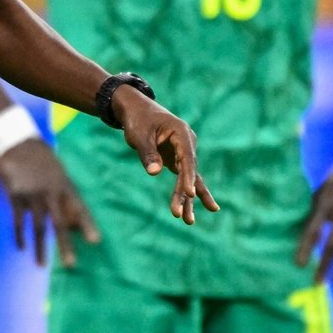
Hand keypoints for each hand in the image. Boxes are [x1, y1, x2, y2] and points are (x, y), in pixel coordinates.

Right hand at [0, 139, 99, 266]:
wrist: (19, 143)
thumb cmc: (44, 163)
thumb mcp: (60, 176)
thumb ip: (66, 199)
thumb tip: (74, 226)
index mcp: (66, 185)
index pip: (80, 209)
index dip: (87, 225)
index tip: (96, 242)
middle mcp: (51, 192)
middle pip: (59, 222)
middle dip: (64, 245)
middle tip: (71, 265)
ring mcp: (33, 194)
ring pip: (38, 226)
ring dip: (40, 248)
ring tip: (42, 266)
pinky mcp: (16, 196)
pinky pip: (19, 221)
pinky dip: (20, 235)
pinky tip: (23, 248)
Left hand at [111, 85, 219, 223]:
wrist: (136, 110)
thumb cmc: (138, 120)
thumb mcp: (139, 135)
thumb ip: (148, 154)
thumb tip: (155, 173)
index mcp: (182, 132)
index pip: (187, 158)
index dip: (188, 176)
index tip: (189, 193)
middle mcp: (187, 143)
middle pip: (189, 172)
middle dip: (185, 194)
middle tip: (179, 216)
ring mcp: (184, 152)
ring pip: (189, 178)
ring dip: (188, 199)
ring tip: (189, 222)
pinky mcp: (177, 160)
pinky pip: (185, 178)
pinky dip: (188, 193)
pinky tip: (196, 210)